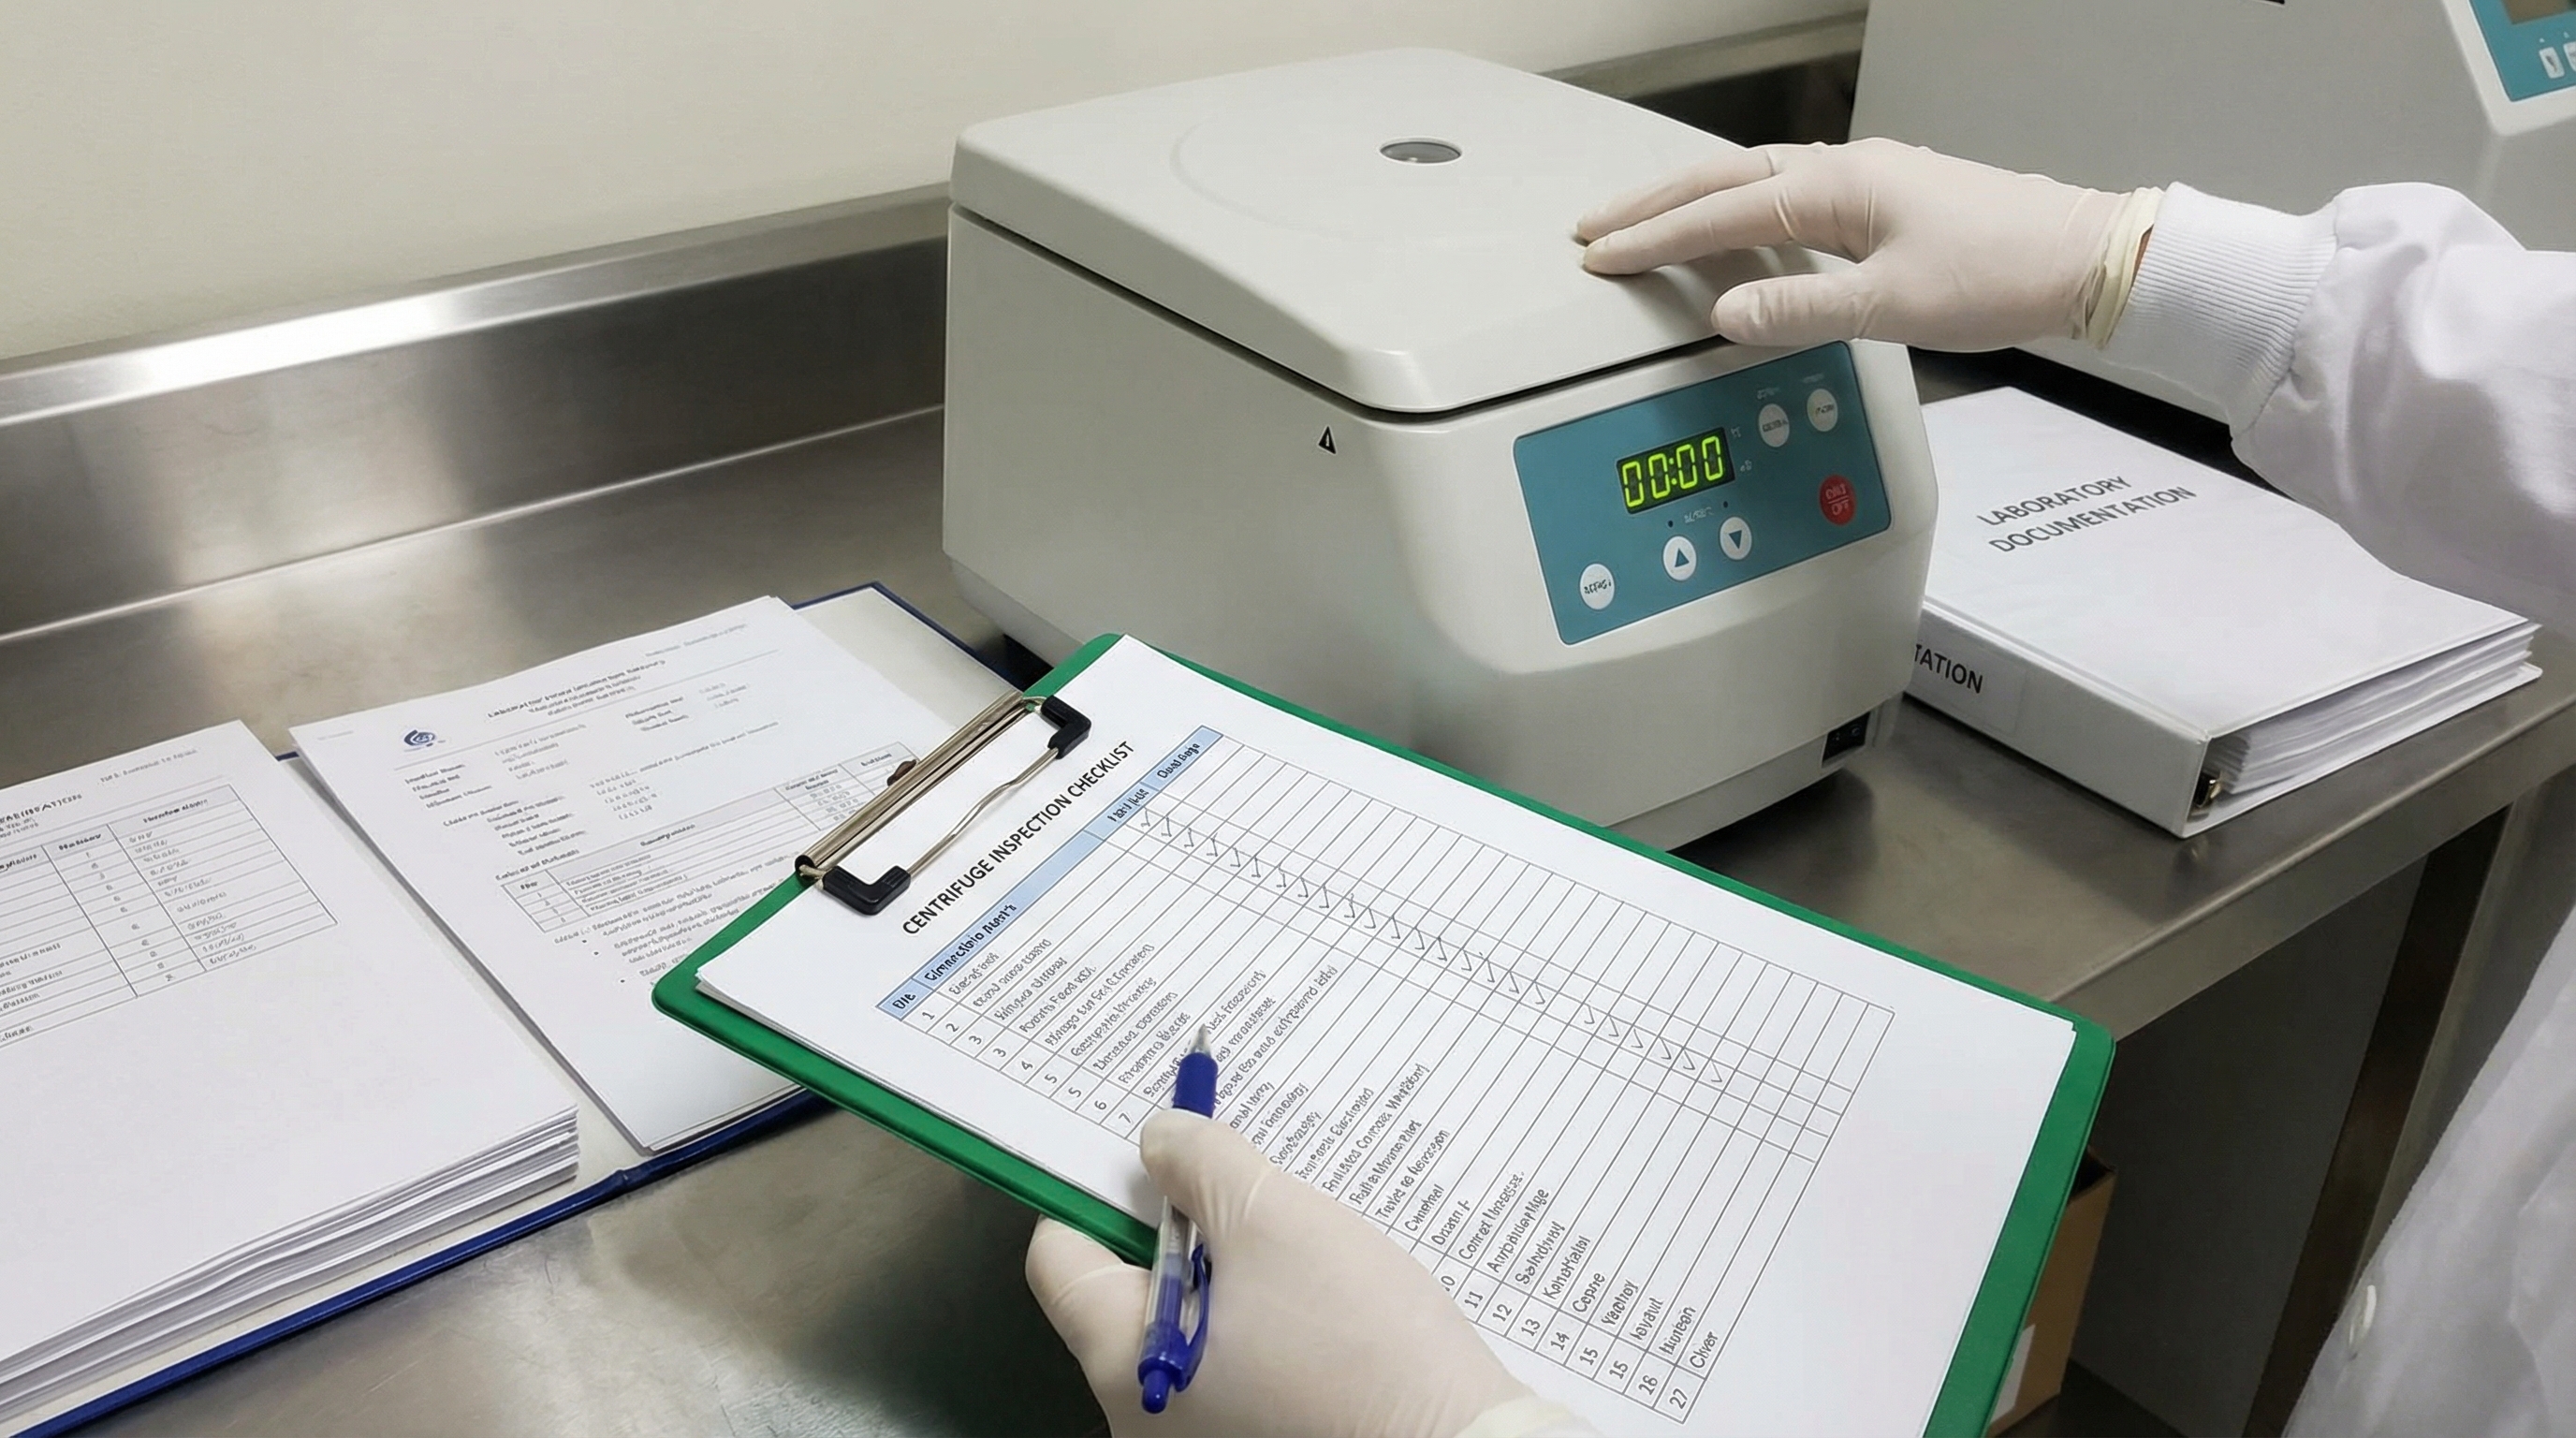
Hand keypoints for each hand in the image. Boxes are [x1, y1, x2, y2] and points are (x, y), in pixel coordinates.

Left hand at [1026, 1111, 1548, 1437]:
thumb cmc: (1361, 1348)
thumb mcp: (1276, 1220)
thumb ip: (1201, 1164)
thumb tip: (1161, 1140)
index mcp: (1122, 1365)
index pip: (1060, 1259)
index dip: (1095, 1189)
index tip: (1143, 1149)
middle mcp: (1142, 1418)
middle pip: (1126, 1291)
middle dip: (1178, 1225)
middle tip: (1237, 1181)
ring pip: (1187, 1325)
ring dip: (1229, 1272)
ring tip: (1295, 1242)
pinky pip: (1233, 1365)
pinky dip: (1262, 1320)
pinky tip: (1320, 1299)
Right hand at [1576, 138, 2155, 351]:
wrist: (2084, 259)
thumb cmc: (1999, 274)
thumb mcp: (1889, 307)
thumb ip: (1798, 311)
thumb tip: (1724, 315)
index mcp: (1835, 188)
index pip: (1718, 214)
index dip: (1653, 238)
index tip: (1600, 256)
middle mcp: (1845, 171)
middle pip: (1725, 181)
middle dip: (1654, 205)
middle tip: (1596, 228)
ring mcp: (1867, 181)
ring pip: (1756, 182)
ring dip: (1696, 202)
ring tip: (1648, 224)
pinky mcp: (1888, 200)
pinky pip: (1792, 193)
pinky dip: (1745, 209)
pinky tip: (1741, 230)